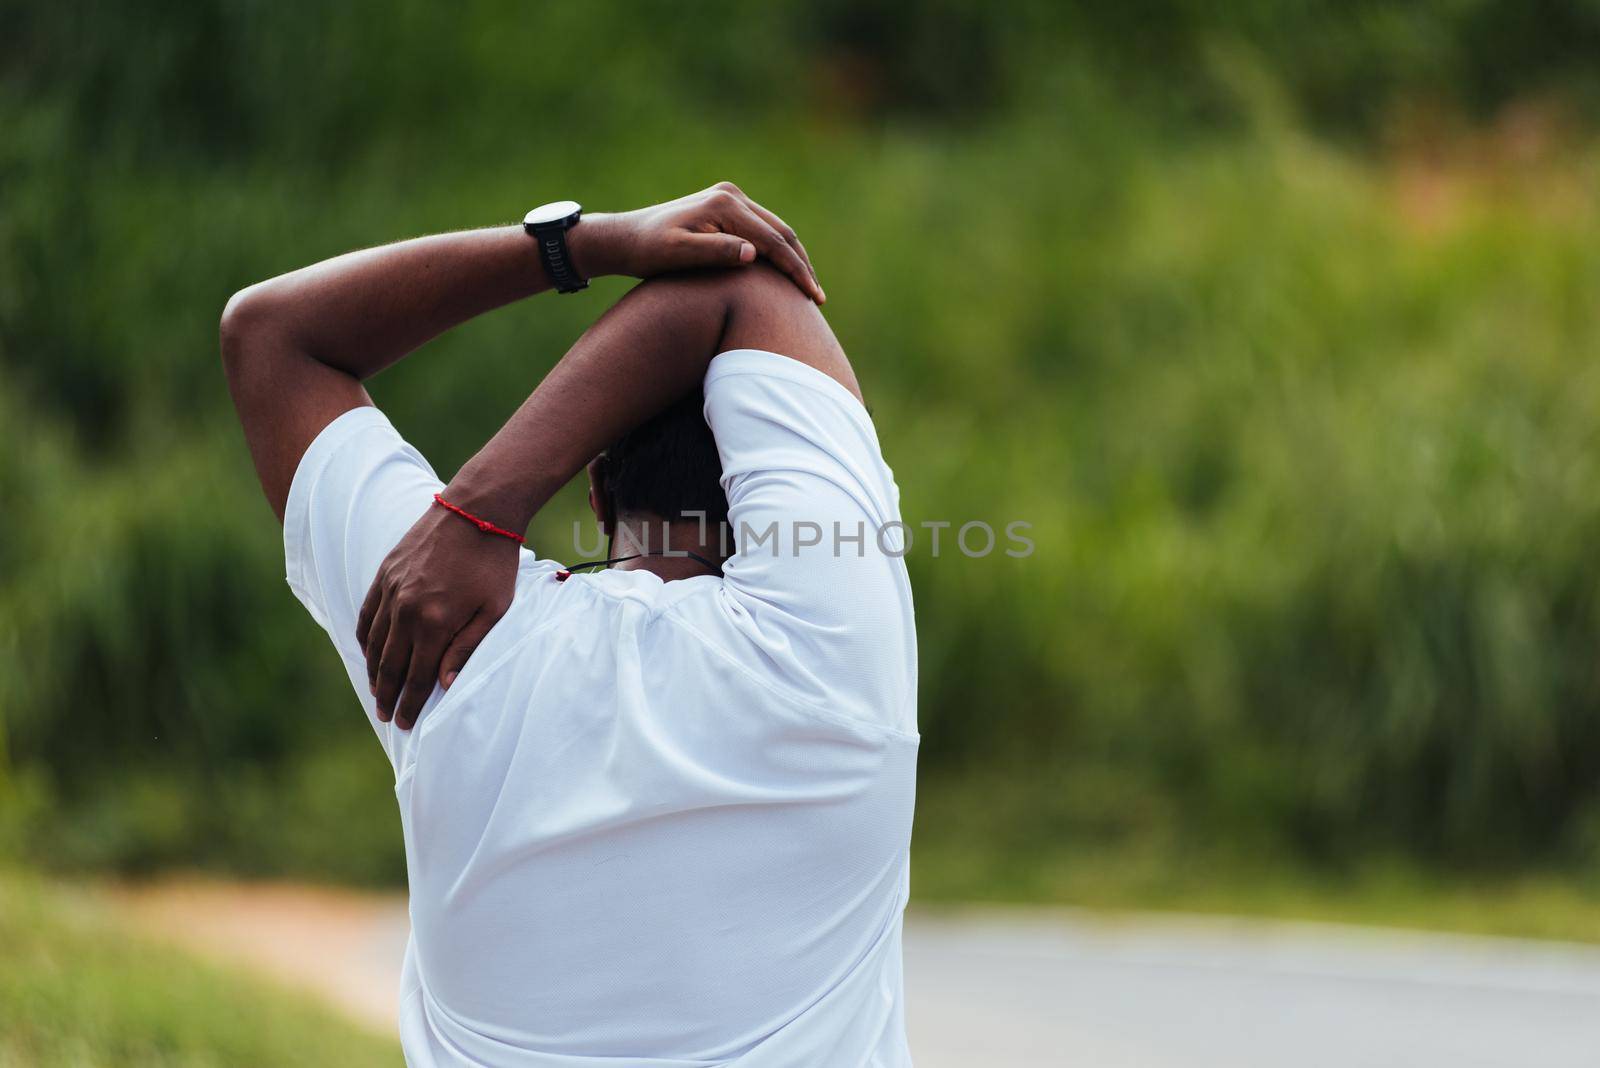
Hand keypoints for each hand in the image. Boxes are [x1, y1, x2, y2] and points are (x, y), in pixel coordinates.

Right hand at [356, 498, 519, 729]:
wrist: (477, 509)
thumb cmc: (494, 562)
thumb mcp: (494, 610)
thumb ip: (467, 648)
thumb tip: (443, 685)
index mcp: (435, 622)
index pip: (417, 677)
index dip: (409, 705)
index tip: (404, 725)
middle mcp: (406, 609)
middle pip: (390, 665)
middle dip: (388, 696)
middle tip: (386, 717)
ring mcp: (391, 590)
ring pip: (374, 643)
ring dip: (374, 671)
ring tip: (377, 692)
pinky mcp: (385, 573)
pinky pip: (367, 615)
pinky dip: (365, 639)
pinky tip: (370, 653)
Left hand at [572, 181, 824, 302]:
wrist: (626, 238)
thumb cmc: (648, 252)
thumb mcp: (677, 255)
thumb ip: (714, 252)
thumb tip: (753, 253)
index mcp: (725, 205)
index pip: (772, 241)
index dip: (794, 270)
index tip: (812, 297)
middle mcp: (732, 195)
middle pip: (781, 232)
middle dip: (801, 265)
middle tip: (817, 298)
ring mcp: (730, 199)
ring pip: (776, 230)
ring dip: (794, 258)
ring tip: (808, 289)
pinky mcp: (727, 207)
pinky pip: (763, 230)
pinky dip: (778, 252)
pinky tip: (784, 274)